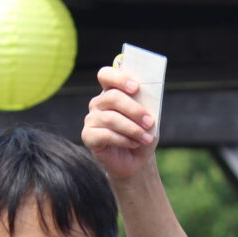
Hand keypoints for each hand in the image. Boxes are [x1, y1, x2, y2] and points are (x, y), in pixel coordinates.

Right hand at [82, 64, 157, 180]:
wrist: (137, 161)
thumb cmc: (143, 134)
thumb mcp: (150, 117)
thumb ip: (147, 105)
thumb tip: (149, 99)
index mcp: (112, 92)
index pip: (106, 75)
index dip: (119, 78)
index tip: (136, 88)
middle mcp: (98, 103)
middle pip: (112, 97)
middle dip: (134, 110)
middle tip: (150, 122)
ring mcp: (91, 119)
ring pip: (111, 118)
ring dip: (132, 129)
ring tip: (146, 138)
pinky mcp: (88, 136)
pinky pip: (105, 135)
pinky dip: (123, 140)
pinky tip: (134, 144)